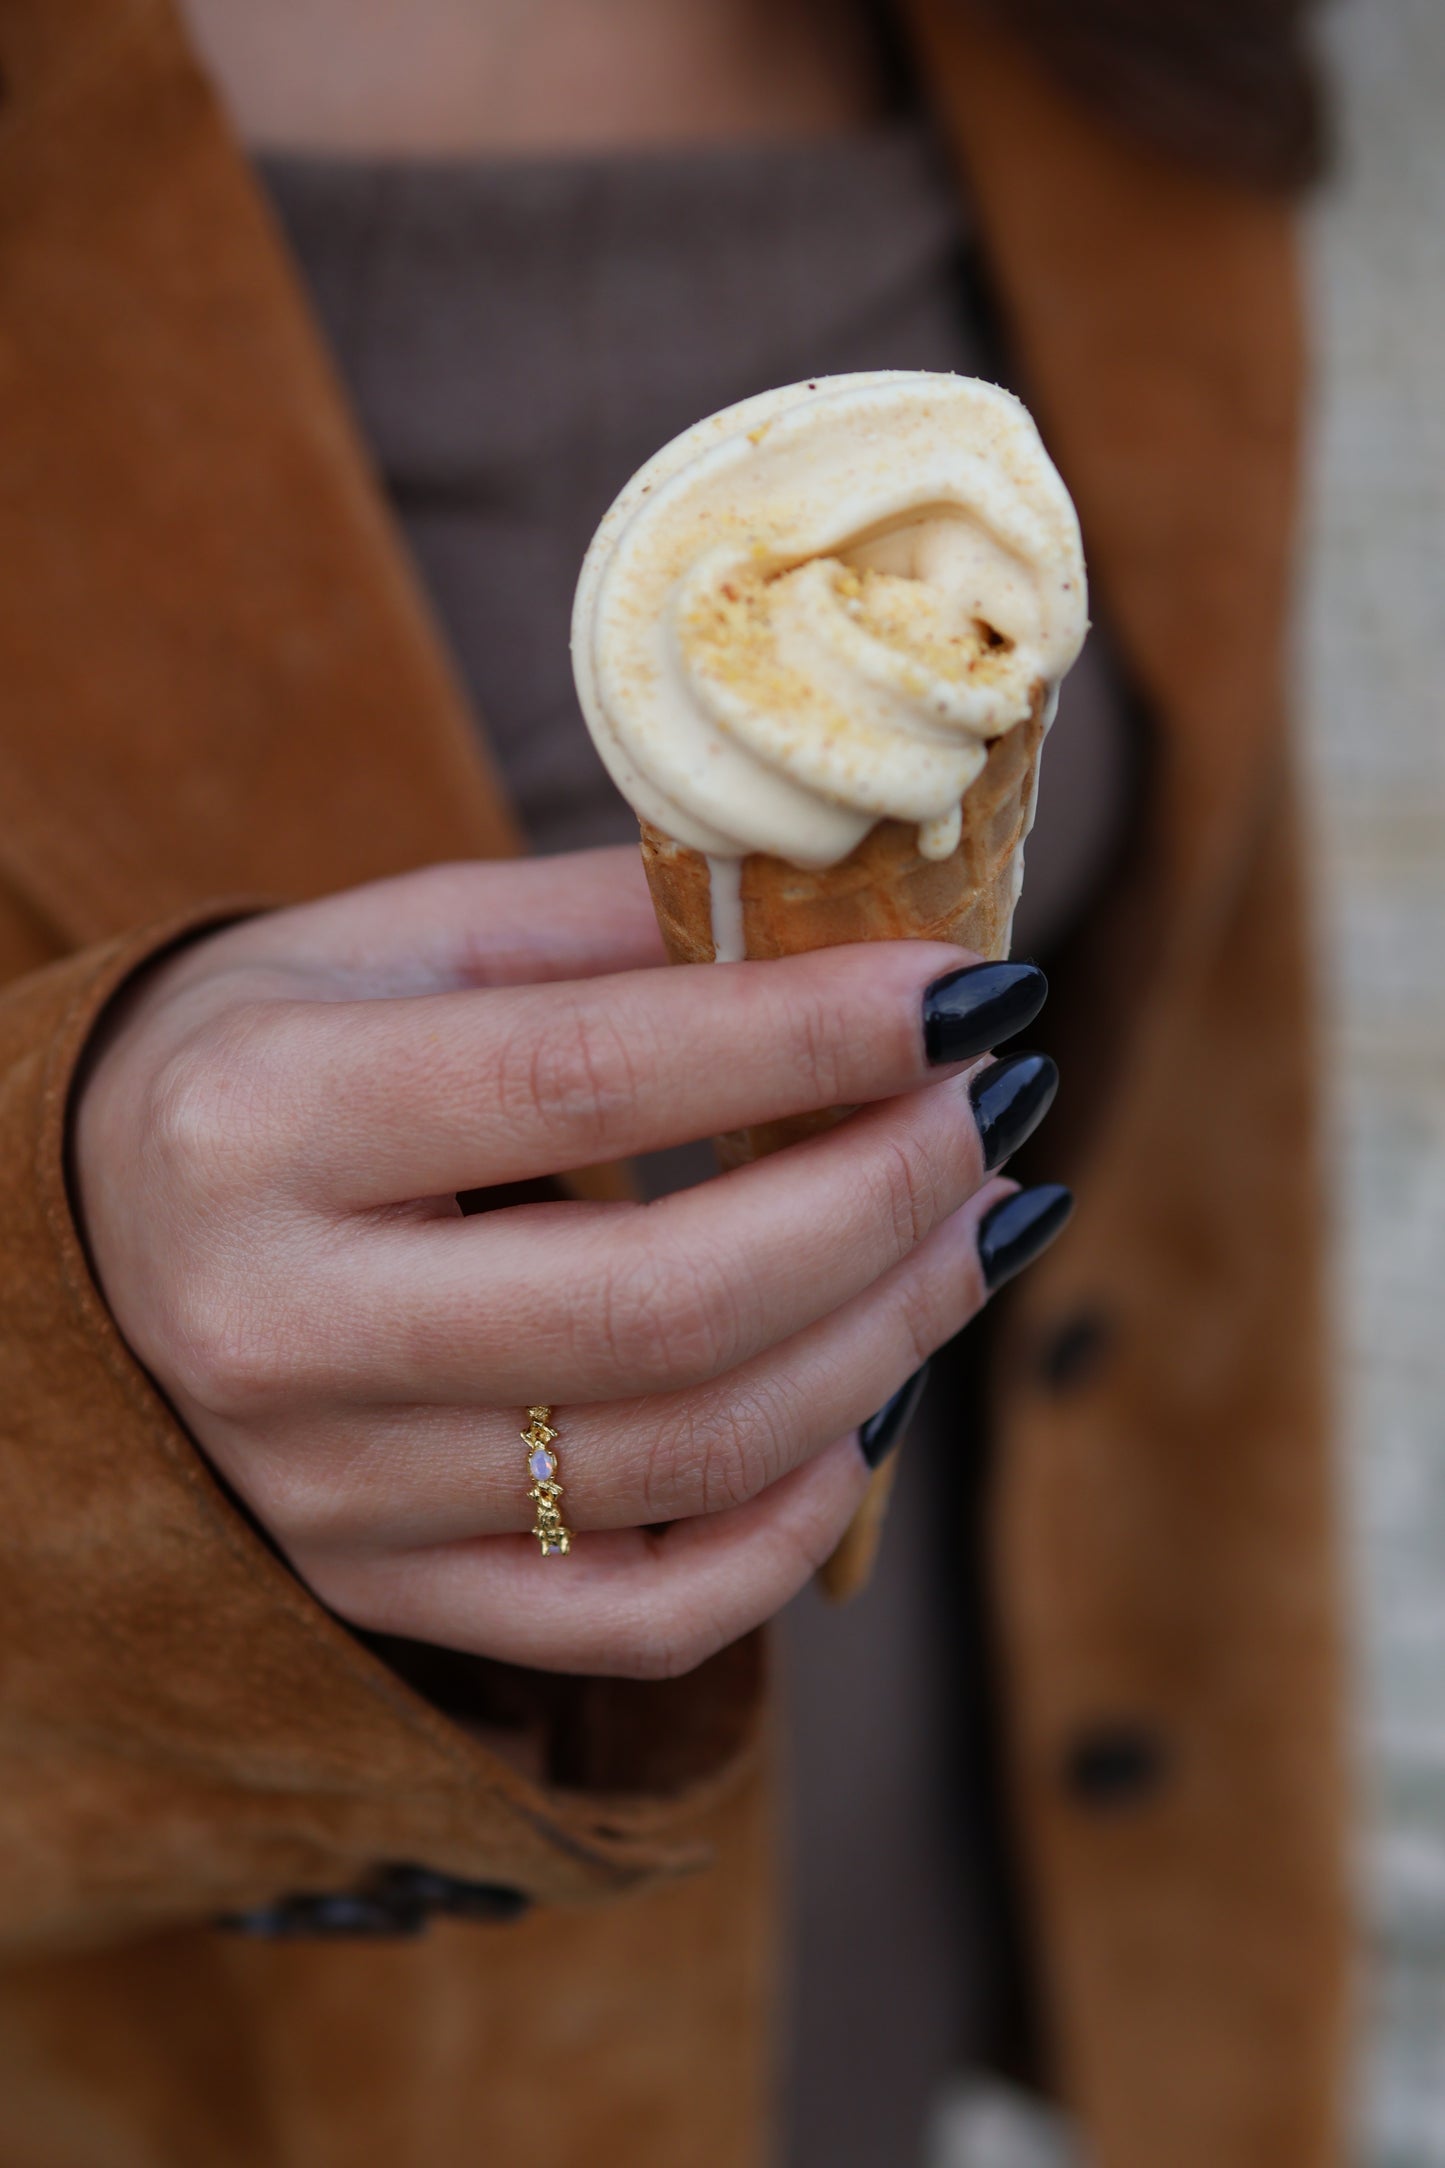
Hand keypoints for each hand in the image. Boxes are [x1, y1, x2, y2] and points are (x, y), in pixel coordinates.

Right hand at [73, 850, 1050, 1677]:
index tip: (977, 994)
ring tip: (981, 1229)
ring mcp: (333, 1495)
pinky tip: (869, 1413)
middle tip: (1002, 1114)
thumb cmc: (270, 1060)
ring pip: (684, 1464)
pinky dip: (793, 1526)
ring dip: (887, 1343)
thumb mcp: (395, 943)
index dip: (811, 1038)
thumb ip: (606, 923)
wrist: (98, 1240)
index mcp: (266, 1123)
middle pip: (664, 1305)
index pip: (586, 1082)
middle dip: (886, 1205)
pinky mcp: (390, 1595)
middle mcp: (284, 1329)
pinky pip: (641, 1616)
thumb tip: (848, 903)